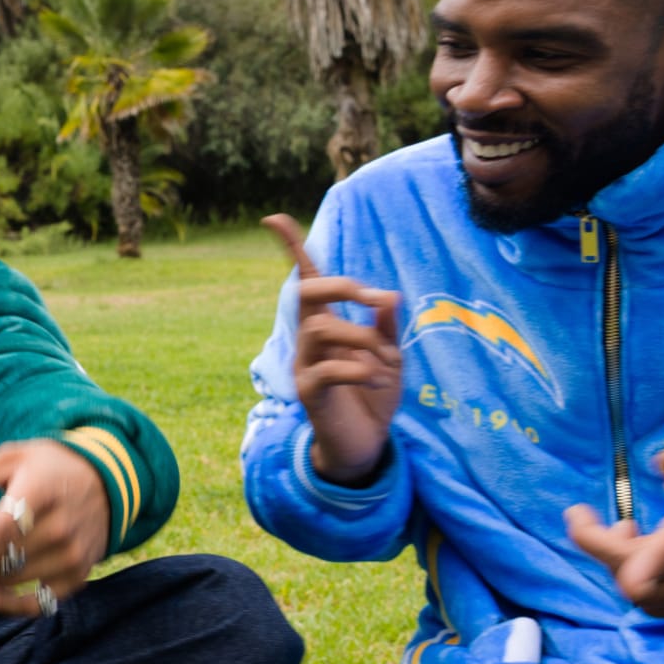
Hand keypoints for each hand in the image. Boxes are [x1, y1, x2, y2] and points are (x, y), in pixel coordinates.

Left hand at [0, 439, 110, 616]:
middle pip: (1, 560)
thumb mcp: (15, 457)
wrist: (110, 482)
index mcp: (39, 492)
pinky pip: (37, 603)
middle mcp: (59, 528)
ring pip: (12, 581)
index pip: (5, 529)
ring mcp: (71, 556)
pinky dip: (7, 603)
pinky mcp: (77, 576)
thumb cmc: (53, 467)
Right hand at [263, 214, 401, 486]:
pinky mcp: (308, 393)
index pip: (307, 279)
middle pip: (308, 294)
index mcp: (327, 325)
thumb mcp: (390, 356)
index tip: (273, 218)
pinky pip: (327, 370)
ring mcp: (304, 365)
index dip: (291, 248)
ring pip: (321, 329)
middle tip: (375, 300)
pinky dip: (359, 370)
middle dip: (341, 286)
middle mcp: (309, 340)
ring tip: (387, 364)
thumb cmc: (374, 396)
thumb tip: (388, 295)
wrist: (364, 445)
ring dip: (363, 339)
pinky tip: (377, 382)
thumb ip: (386, 327)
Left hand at [566, 435, 663, 620]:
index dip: (652, 555)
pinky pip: (661, 608)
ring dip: (621, 565)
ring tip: (628, 535)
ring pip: (648, 594)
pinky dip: (641, 585)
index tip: (621, 546)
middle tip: (595, 520)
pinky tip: (645, 560)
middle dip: (604, 546)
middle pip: (647, 571)